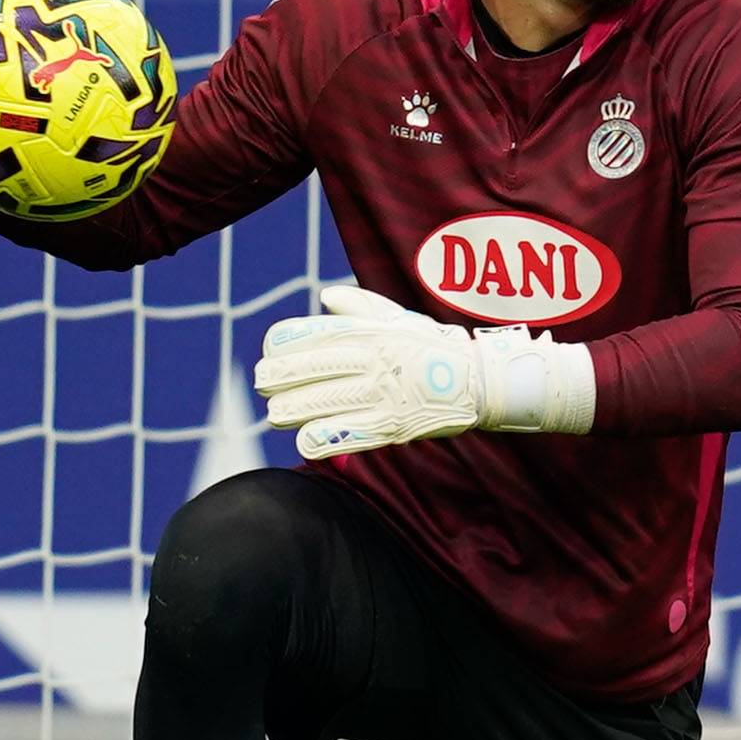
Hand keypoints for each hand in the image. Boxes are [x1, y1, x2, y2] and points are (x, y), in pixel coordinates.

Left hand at [254, 285, 595, 459]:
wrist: (480, 380)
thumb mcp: (398, 318)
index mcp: (371, 333)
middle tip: (260, 384)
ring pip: (326, 402)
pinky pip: (352, 434)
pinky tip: (304, 443)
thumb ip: (360, 307)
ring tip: (275, 415)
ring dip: (293, 410)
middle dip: (280, 378)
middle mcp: (373, 360)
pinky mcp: (394, 425)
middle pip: (313, 368)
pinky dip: (325, 440)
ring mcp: (383, 394)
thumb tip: (326, 296)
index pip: (317, 334)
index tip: (268, 351)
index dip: (286, 343)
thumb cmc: (433, 347)